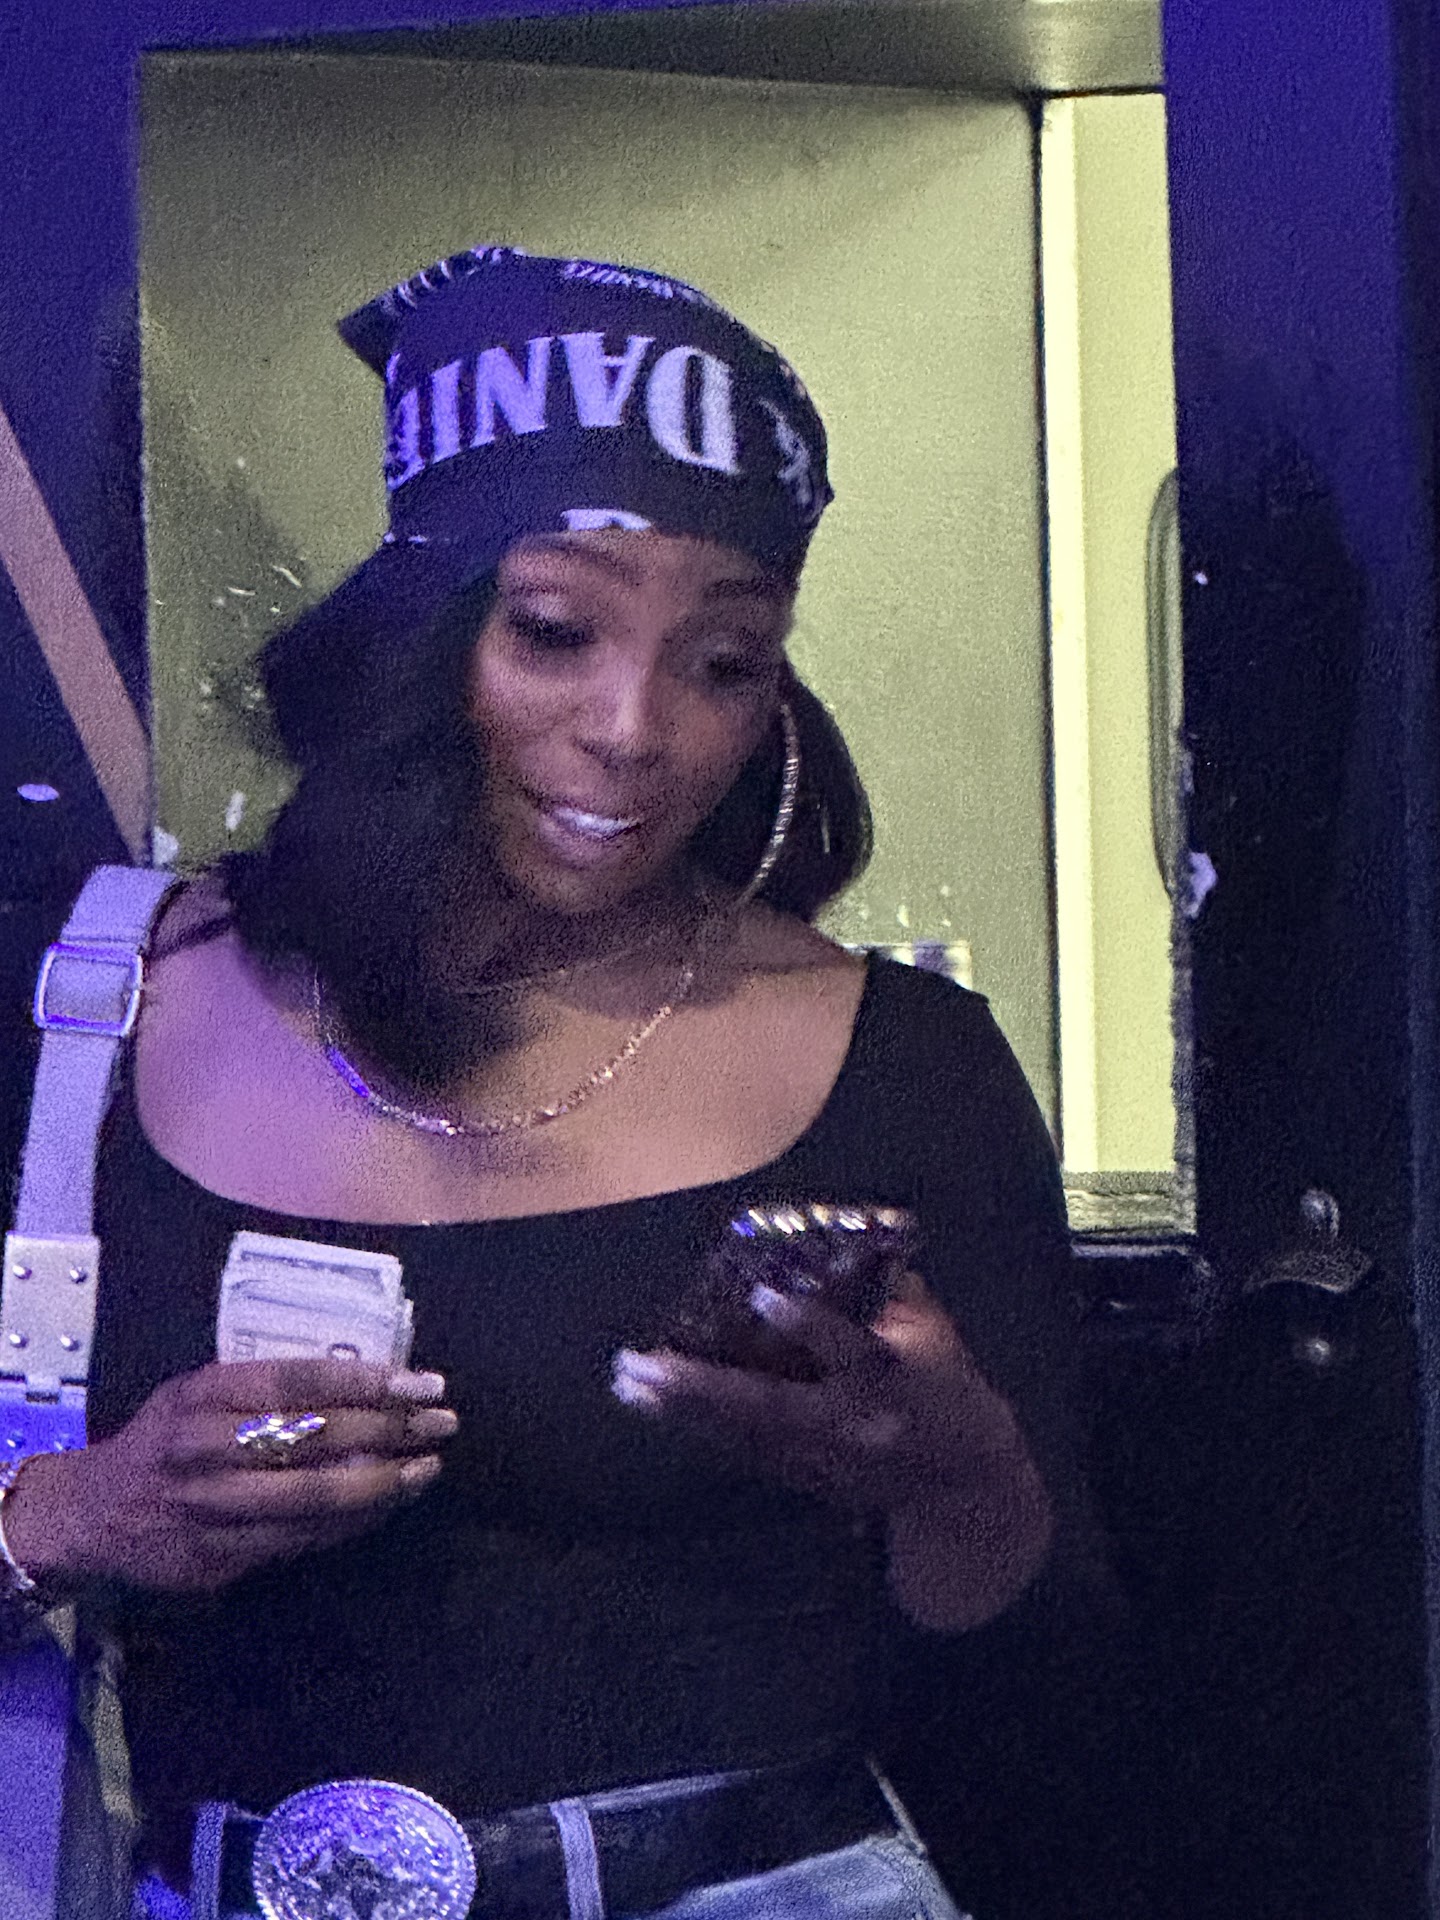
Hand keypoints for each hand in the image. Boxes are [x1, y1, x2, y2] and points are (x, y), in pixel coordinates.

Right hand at [4, 1360, 456, 1593]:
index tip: (419, 1380)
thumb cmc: (162, 1439)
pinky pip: (300, 1541)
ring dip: (382, 1484)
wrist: (88, 1515)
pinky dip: (351, 1523)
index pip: (296, 1383)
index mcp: (202, 1396)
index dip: (364, 1381)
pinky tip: (388, 1505)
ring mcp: (211, 1511)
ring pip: (313, 1499)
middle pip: (313, 1440)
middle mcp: (204, 1450)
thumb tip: (363, 1380)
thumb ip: (264, 1387)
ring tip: (428, 1467)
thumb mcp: (197, 1391)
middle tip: (442, 1420)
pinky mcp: (217, 1560)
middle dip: (389, 1430)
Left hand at [611, 1271, 1030, 1517]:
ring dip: (680, 1410)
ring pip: (741, 1434)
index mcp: (889, 1378)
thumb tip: (849, 1235)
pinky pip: (741, 1450)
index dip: (809, 1326)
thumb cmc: (950, 1393)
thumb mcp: (936, 1336)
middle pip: (768, 1407)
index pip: (849, 1349)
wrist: (962, 1490)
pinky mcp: (803, 1478)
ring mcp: (820, 1459)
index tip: (764, 1297)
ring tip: (627, 1384)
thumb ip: (891, 1290)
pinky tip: (653, 1406)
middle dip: (700, 1386)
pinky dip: (696, 1426)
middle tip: (640, 1362)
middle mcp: (848, 1423)